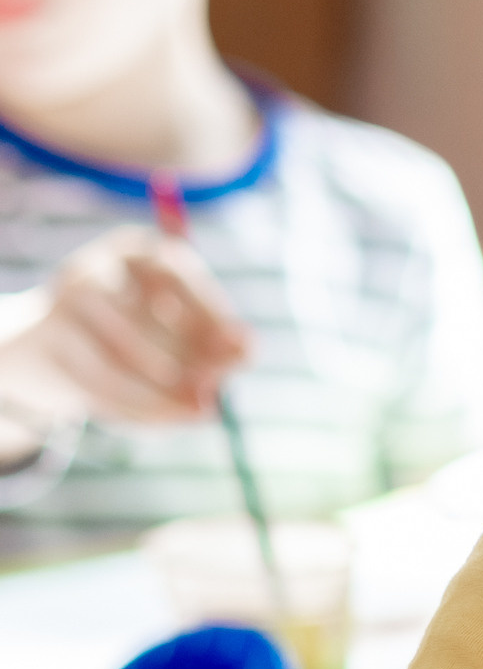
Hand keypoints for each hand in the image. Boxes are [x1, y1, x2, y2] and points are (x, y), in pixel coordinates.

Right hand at [0, 225, 249, 435]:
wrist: (53, 347)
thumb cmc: (135, 337)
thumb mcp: (180, 333)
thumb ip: (215, 343)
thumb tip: (248, 350)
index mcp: (137, 251)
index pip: (175, 274)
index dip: (212, 316)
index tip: (247, 353)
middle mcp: (94, 269)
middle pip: (142, 320)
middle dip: (188, 364)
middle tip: (218, 394)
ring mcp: (63, 306)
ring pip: (117, 362)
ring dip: (161, 395)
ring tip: (201, 410)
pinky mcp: (49, 343)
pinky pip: (95, 385)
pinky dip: (135, 408)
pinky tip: (166, 418)